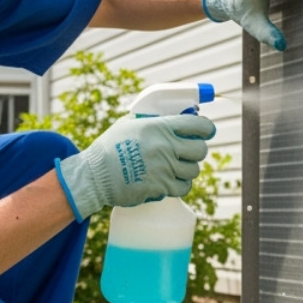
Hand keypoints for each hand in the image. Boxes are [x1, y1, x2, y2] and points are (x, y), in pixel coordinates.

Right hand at [54, 112, 215, 221]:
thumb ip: (152, 119)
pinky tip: (171, 180)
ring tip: (175, 167)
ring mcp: (165, 168)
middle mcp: (165, 146)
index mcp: (160, 126)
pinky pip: (183, 187)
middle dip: (197, 150)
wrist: (95, 176)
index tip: (207, 132)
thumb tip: (175, 115)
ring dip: (187, 169)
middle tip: (188, 151)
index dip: (207, 129)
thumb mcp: (129, 124)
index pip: (199, 125)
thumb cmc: (110, 147)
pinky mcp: (161, 187)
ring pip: (193, 170)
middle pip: (201, 150)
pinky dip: (180, 185)